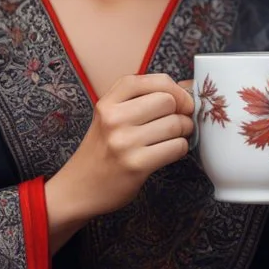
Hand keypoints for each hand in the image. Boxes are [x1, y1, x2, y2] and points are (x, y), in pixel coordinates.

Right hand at [49, 73, 194, 220]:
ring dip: (183, 132)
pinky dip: (180, 149)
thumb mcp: (111, 116)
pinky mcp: (136, 164)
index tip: (180, 102)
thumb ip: (143, 98)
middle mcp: (114, 118)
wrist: (79, 187)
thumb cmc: (103, 149)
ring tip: (174, 137)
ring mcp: (124, 142)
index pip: (155, 81)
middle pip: (168, 101)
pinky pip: (176, 147)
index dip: (176, 90)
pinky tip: (168, 152)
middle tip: (178, 122)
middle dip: (181, 112)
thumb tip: (190, 87)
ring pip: (175, 124)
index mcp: (108, 102)